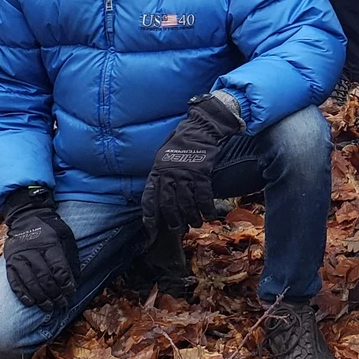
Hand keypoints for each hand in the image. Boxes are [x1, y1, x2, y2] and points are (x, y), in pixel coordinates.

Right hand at [2, 188, 78, 310]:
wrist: (26, 216)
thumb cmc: (50, 228)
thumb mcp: (65, 235)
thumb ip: (70, 257)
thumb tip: (75, 280)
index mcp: (49, 243)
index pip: (58, 268)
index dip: (65, 283)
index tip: (71, 292)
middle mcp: (32, 251)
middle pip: (44, 277)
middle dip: (54, 294)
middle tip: (61, 304)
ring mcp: (19, 257)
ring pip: (29, 282)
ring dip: (40, 298)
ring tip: (48, 307)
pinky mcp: (9, 262)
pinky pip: (14, 281)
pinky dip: (22, 294)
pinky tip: (31, 303)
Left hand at [140, 92, 242, 235]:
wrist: (200, 128)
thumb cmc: (182, 142)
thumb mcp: (163, 156)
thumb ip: (161, 174)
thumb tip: (161, 193)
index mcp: (157, 171)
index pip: (150, 197)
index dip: (150, 215)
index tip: (152, 228)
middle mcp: (169, 174)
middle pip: (168, 204)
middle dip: (173, 220)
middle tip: (178, 229)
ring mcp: (185, 174)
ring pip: (185, 203)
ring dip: (191, 216)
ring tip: (195, 223)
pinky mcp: (201, 172)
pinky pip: (203, 195)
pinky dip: (206, 207)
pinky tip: (209, 214)